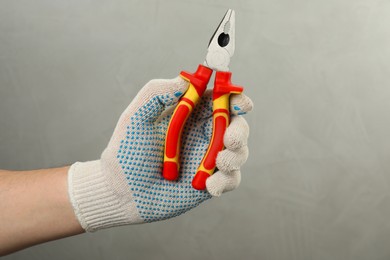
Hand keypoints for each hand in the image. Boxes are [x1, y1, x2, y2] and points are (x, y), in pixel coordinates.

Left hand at [68, 76, 252, 230]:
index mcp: (191, 115)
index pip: (220, 101)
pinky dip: (225, 181)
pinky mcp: (210, 183)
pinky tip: (208, 186)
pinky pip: (231, 179)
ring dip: (235, 156)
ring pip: (239, 152)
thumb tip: (185, 80)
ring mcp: (208, 160)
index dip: (235, 99)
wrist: (121, 191)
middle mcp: (204, 135)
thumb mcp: (136, 117)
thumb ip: (156, 93)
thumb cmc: (127, 150)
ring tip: (218, 163)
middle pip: (237, 126)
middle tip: (230, 139)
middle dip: (239, 131)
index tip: (241, 103)